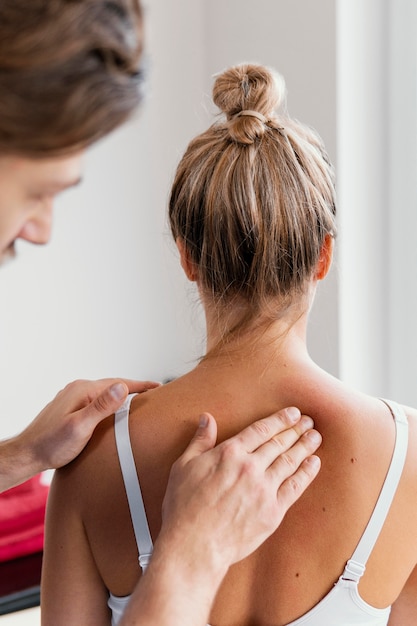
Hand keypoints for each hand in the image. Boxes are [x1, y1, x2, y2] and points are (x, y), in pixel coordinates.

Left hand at [11, 378, 159, 479]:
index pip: (119, 383)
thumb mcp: (80, 427)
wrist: (27, 455)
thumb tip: (121, 387)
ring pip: (104, 394)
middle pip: (112, 386)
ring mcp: (72, 399)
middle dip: (134, 389)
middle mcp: (77, 390)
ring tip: (138, 403)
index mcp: (83, 390)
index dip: (141, 386)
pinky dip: (110, 405)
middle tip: (153, 395)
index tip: (158, 387)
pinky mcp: (70, 409)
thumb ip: (101, 407)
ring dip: (121, 397)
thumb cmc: (51, 445)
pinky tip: (113, 414)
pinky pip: (96, 402)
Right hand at [119, 408, 319, 625]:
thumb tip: (207, 419)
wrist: (194, 545)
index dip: (279, 419)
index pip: (261, 430)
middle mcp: (250, 467)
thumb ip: (200, 441)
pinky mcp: (272, 511)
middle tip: (308, 421)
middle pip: (279, 443)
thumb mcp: (183, 466)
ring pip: (290, 461)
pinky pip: (295, 487)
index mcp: (230, 453)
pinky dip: (306, 473)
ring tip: (315, 436)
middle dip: (295, 429)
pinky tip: (314, 463)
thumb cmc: (185, 508)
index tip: (292, 413)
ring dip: (305, 446)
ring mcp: (264, 489)